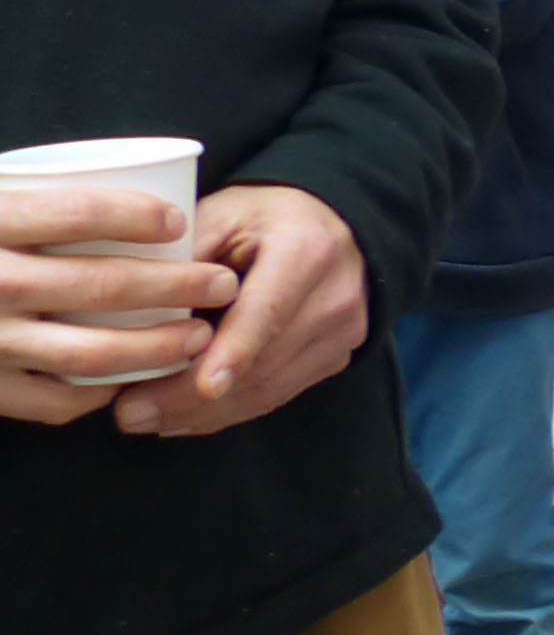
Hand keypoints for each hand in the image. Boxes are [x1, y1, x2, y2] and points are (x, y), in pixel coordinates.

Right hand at [0, 186, 236, 427]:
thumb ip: (28, 196)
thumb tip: (118, 175)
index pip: (76, 212)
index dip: (137, 215)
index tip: (178, 218)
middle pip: (103, 286)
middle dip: (178, 286)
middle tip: (223, 282)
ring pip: (93, 353)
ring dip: (158, 348)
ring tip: (198, 336)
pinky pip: (56, 401)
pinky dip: (102, 393)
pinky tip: (131, 379)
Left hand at [115, 187, 367, 436]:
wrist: (330, 225)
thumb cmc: (265, 217)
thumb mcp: (221, 214)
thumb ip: (184, 255)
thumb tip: (131, 307)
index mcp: (306, 252)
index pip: (268, 313)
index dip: (234, 353)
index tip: (203, 387)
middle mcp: (334, 298)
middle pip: (262, 363)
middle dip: (192, 396)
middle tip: (130, 413)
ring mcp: (342, 333)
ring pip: (269, 389)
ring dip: (204, 413)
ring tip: (146, 420)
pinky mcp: (335, 357)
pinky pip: (278, 396)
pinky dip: (227, 412)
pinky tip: (183, 417)